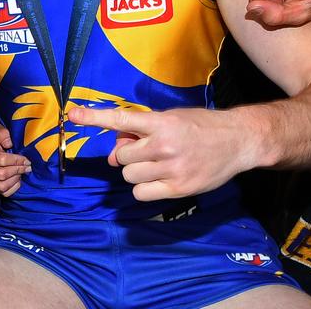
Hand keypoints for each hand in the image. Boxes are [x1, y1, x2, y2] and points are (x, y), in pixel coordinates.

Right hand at [0, 124, 30, 196]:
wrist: (0, 151)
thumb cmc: (2, 141)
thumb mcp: (1, 132)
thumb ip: (3, 133)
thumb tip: (8, 144)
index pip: (1, 160)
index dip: (16, 160)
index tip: (26, 160)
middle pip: (1, 174)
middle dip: (18, 170)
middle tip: (27, 167)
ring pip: (1, 185)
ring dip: (15, 180)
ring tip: (21, 173)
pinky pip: (4, 193)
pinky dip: (14, 188)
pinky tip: (17, 180)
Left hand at [69, 105, 251, 201]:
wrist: (239, 141)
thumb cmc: (200, 127)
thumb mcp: (170, 118)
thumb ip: (140, 132)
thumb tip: (114, 156)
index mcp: (160, 122)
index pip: (120, 119)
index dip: (93, 117)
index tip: (71, 115)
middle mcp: (164, 145)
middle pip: (123, 157)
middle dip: (129, 155)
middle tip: (146, 150)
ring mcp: (172, 168)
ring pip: (130, 176)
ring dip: (137, 172)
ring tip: (157, 164)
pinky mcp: (179, 188)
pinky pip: (142, 194)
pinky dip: (144, 188)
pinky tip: (160, 179)